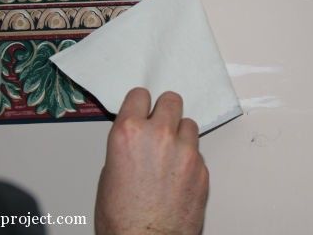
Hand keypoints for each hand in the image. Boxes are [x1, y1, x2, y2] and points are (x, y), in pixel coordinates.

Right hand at [95, 88, 208, 234]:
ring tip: (171, 154)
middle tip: (161, 125)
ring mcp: (185, 151)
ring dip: (181, 135)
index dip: (140, 104)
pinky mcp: (202, 168)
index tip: (142, 109)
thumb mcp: (109, 173)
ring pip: (189, 124)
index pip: (140, 95)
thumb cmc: (122, 218)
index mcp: (129, 133)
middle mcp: (159, 136)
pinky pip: (198, 152)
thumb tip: (138, 141)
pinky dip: (190, 159)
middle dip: (165, 111)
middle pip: (171, 100)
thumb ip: (127, 146)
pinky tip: (178, 176)